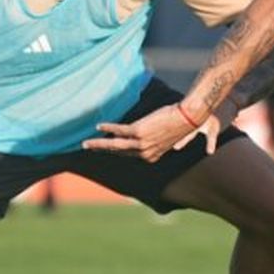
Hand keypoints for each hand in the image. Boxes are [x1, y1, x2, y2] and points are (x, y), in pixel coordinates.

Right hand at [86, 103, 217, 160]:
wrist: (187, 117)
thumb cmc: (179, 125)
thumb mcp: (166, 137)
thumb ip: (155, 140)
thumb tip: (146, 137)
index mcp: (150, 156)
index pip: (127, 154)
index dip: (114, 151)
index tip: (103, 147)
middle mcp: (144, 153)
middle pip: (117, 152)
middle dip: (101, 149)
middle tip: (88, 147)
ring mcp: (140, 143)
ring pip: (114, 145)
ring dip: (98, 144)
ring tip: (86, 143)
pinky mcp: (138, 131)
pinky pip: (118, 130)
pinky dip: (107, 127)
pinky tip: (98, 126)